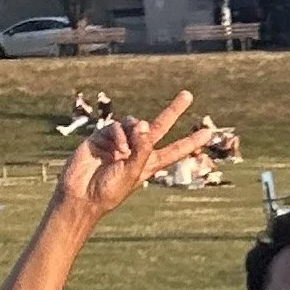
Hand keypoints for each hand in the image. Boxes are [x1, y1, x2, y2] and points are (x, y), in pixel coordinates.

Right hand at [59, 89, 211, 217]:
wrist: (80, 195)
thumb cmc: (108, 191)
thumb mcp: (132, 173)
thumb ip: (142, 150)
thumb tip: (146, 124)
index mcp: (148, 164)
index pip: (174, 150)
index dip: (190, 141)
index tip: (208, 132)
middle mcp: (136, 150)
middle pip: (159, 126)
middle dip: (173, 110)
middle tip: (188, 95)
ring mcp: (119, 142)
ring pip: (135, 123)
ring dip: (136, 132)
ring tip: (128, 150)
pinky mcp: (102, 136)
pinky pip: (117, 127)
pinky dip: (121, 135)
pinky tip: (118, 148)